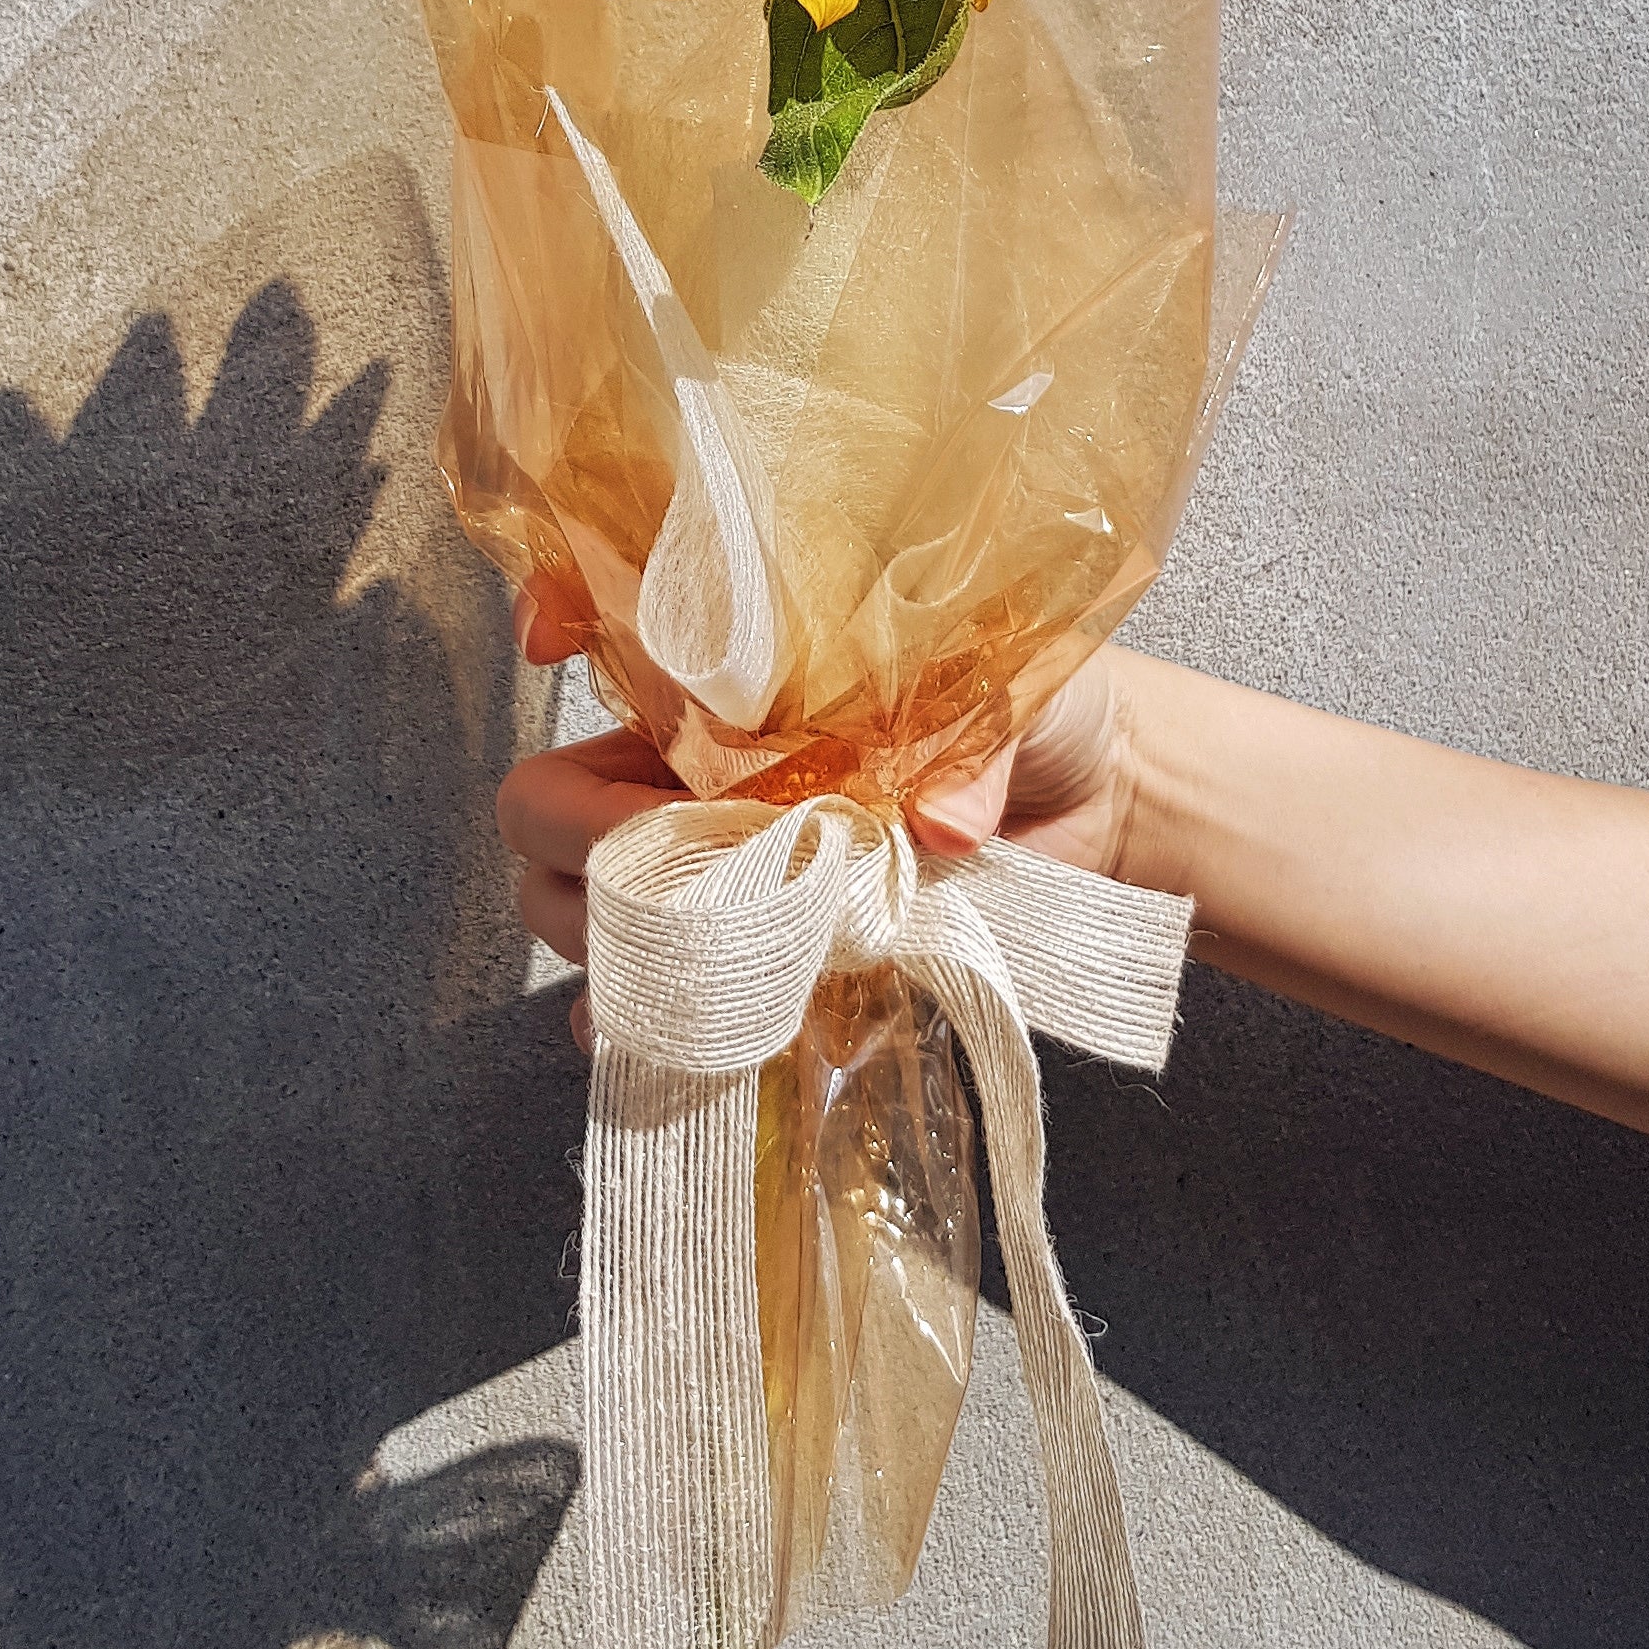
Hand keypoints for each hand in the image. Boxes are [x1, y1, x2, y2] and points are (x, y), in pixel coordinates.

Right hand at [495, 580, 1141, 1045]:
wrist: (1102, 808)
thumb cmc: (1039, 711)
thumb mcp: (1009, 688)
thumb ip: (967, 740)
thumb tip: (935, 826)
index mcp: (732, 683)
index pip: (596, 628)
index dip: (553, 618)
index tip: (551, 640)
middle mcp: (694, 774)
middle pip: (545, 807)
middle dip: (580, 839)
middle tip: (670, 860)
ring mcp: (711, 874)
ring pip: (574, 909)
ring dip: (613, 935)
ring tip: (705, 943)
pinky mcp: (751, 964)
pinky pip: (646, 1007)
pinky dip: (643, 1025)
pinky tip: (682, 1030)